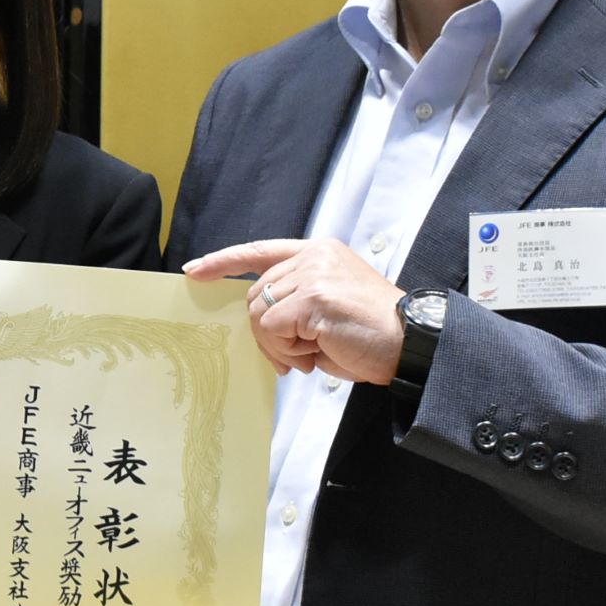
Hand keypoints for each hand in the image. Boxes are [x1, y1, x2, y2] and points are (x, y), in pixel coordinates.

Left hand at [185, 238, 405, 383]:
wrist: (411, 342)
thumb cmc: (372, 332)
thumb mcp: (328, 305)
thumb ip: (295, 298)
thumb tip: (258, 318)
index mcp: (318, 251)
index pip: (260, 250)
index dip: (224, 261)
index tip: (194, 271)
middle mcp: (314, 256)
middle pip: (255, 295)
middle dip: (266, 333)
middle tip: (296, 356)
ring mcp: (314, 274)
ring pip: (260, 314)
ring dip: (278, 346)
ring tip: (310, 354)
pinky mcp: (314, 297)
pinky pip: (273, 330)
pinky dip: (287, 350)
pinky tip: (316, 354)